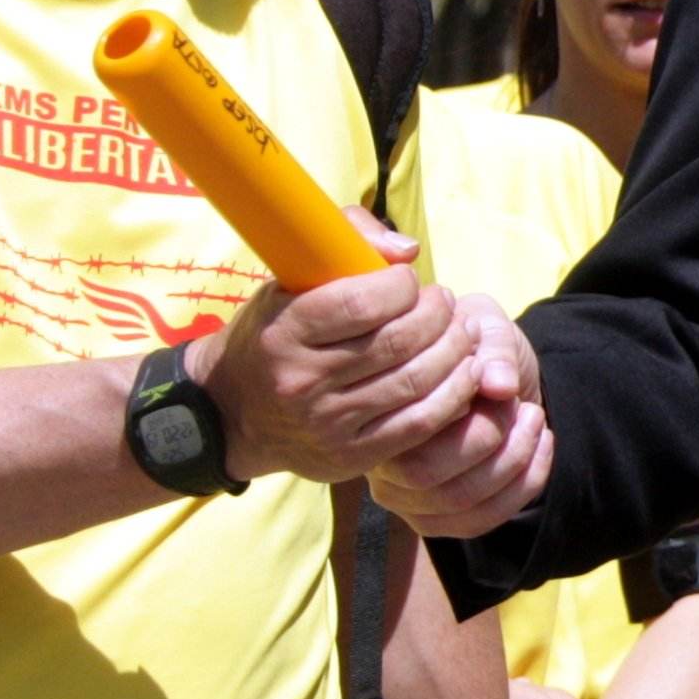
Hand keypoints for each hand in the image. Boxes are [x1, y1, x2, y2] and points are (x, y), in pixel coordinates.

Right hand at [192, 218, 489, 485]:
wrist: (232, 414)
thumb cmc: (274, 333)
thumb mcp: (287, 281)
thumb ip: (343, 241)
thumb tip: (408, 252)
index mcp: (284, 332)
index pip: (361, 303)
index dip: (401, 286)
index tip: (409, 279)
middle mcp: (302, 381)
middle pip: (398, 343)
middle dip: (437, 315)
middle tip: (445, 303)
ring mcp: (327, 424)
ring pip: (416, 381)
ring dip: (455, 350)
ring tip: (462, 331)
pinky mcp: (351, 457)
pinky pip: (420, 424)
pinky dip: (454, 393)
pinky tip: (465, 371)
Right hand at [373, 294, 553, 537]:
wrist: (494, 375)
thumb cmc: (478, 346)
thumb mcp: (486, 327)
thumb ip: (492, 349)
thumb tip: (499, 386)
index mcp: (375, 406)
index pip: (410, 421)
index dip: (461, 400)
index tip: (490, 373)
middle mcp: (377, 459)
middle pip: (425, 473)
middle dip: (490, 438)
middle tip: (520, 405)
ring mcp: (401, 496)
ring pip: (458, 501)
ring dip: (513, 460)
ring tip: (535, 418)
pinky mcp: (433, 520)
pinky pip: (479, 521)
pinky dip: (524, 485)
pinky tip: (542, 446)